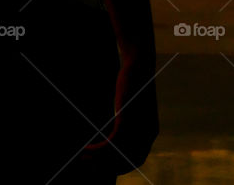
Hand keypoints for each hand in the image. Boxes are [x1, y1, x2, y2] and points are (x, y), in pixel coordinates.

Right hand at [79, 55, 158, 173]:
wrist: (139, 65)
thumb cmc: (134, 80)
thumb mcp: (133, 102)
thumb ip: (130, 116)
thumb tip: (118, 122)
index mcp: (151, 131)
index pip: (137, 158)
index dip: (121, 165)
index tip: (105, 166)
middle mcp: (147, 134)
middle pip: (129, 161)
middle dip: (109, 167)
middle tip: (90, 164)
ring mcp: (138, 129)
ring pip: (118, 155)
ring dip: (99, 160)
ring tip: (83, 157)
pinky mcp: (126, 121)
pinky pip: (111, 145)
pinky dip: (97, 150)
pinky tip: (86, 148)